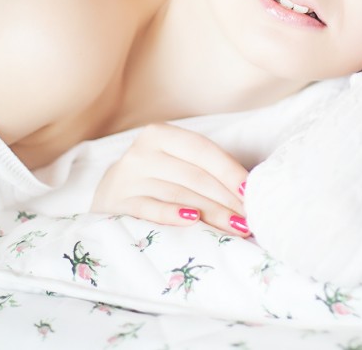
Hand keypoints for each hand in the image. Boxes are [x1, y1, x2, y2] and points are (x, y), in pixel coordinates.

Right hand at [91, 122, 250, 235]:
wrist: (109, 195)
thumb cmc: (155, 177)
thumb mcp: (175, 162)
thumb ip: (204, 168)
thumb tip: (247, 190)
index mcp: (159, 134)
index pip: (202, 150)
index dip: (229, 170)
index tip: (251, 190)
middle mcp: (141, 152)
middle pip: (194, 175)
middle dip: (226, 198)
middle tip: (250, 217)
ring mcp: (127, 178)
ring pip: (178, 194)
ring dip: (212, 213)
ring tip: (236, 227)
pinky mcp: (116, 203)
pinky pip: (150, 209)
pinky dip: (173, 215)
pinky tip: (194, 222)